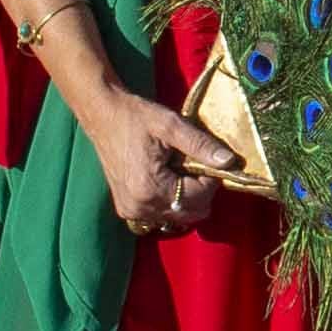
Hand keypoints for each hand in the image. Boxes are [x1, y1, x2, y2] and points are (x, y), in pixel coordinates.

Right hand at [80, 81, 238, 236]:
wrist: (102, 114)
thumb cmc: (135, 117)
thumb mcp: (171, 125)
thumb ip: (201, 146)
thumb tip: (229, 162)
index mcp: (150, 188)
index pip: (199, 198)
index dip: (211, 179)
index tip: (206, 158)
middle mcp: (140, 207)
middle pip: (191, 212)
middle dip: (201, 190)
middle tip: (193, 163)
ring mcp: (132, 211)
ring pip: (178, 215)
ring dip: (187, 196)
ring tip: (177, 168)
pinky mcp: (127, 208)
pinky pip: (162, 214)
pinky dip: (171, 200)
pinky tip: (165, 177)